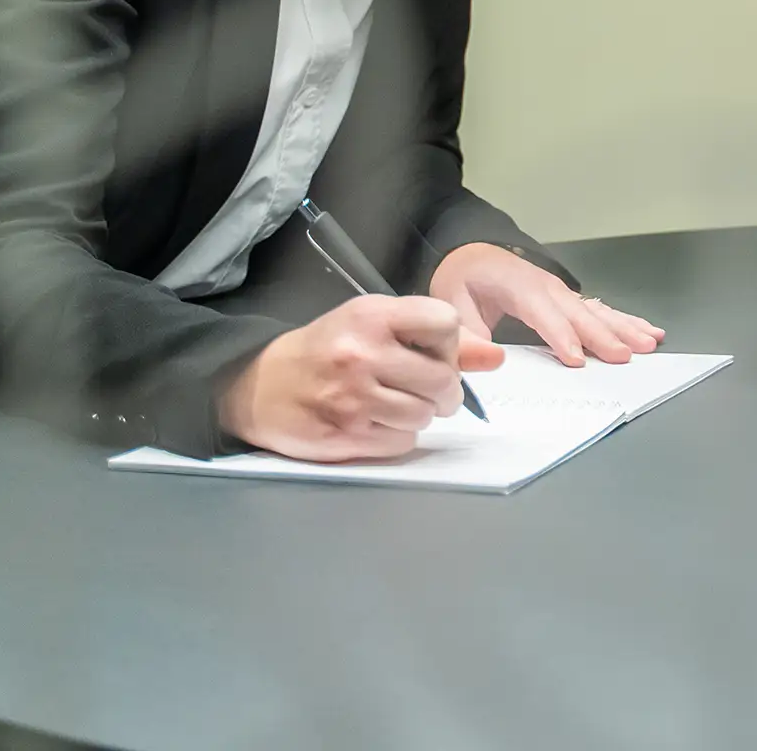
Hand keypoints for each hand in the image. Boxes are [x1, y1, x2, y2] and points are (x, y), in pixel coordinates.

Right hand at [217, 294, 499, 460]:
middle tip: (426, 388)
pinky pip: (402, 441)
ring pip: (426, 414)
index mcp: (372, 316)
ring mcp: (352, 398)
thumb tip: (495, 357)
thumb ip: (437, 338)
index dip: (448, 342)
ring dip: (421, 413)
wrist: (261, 385)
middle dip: (443, 389)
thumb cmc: (328, 349)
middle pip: (442, 378)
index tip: (432, 350)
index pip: (445, 323)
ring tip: (397, 403)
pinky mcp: (345, 435)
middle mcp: (362, 354)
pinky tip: (378, 422)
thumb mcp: (375, 325)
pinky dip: (399, 435)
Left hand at [428, 241, 664, 365]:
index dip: (561, 337)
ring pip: (597, 310)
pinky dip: (624, 320)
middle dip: (604, 335)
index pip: (544, 314)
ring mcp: (562, 291)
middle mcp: (548, 286)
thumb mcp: (452, 303)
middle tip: (625, 357)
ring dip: (624, 327)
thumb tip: (487, 360)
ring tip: (649, 341)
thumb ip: (467, 335)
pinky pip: (600, 309)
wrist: (470, 253)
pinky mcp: (568, 298)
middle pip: (579, 313)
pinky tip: (646, 329)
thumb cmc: (463, 279)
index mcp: (519, 286)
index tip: (578, 361)